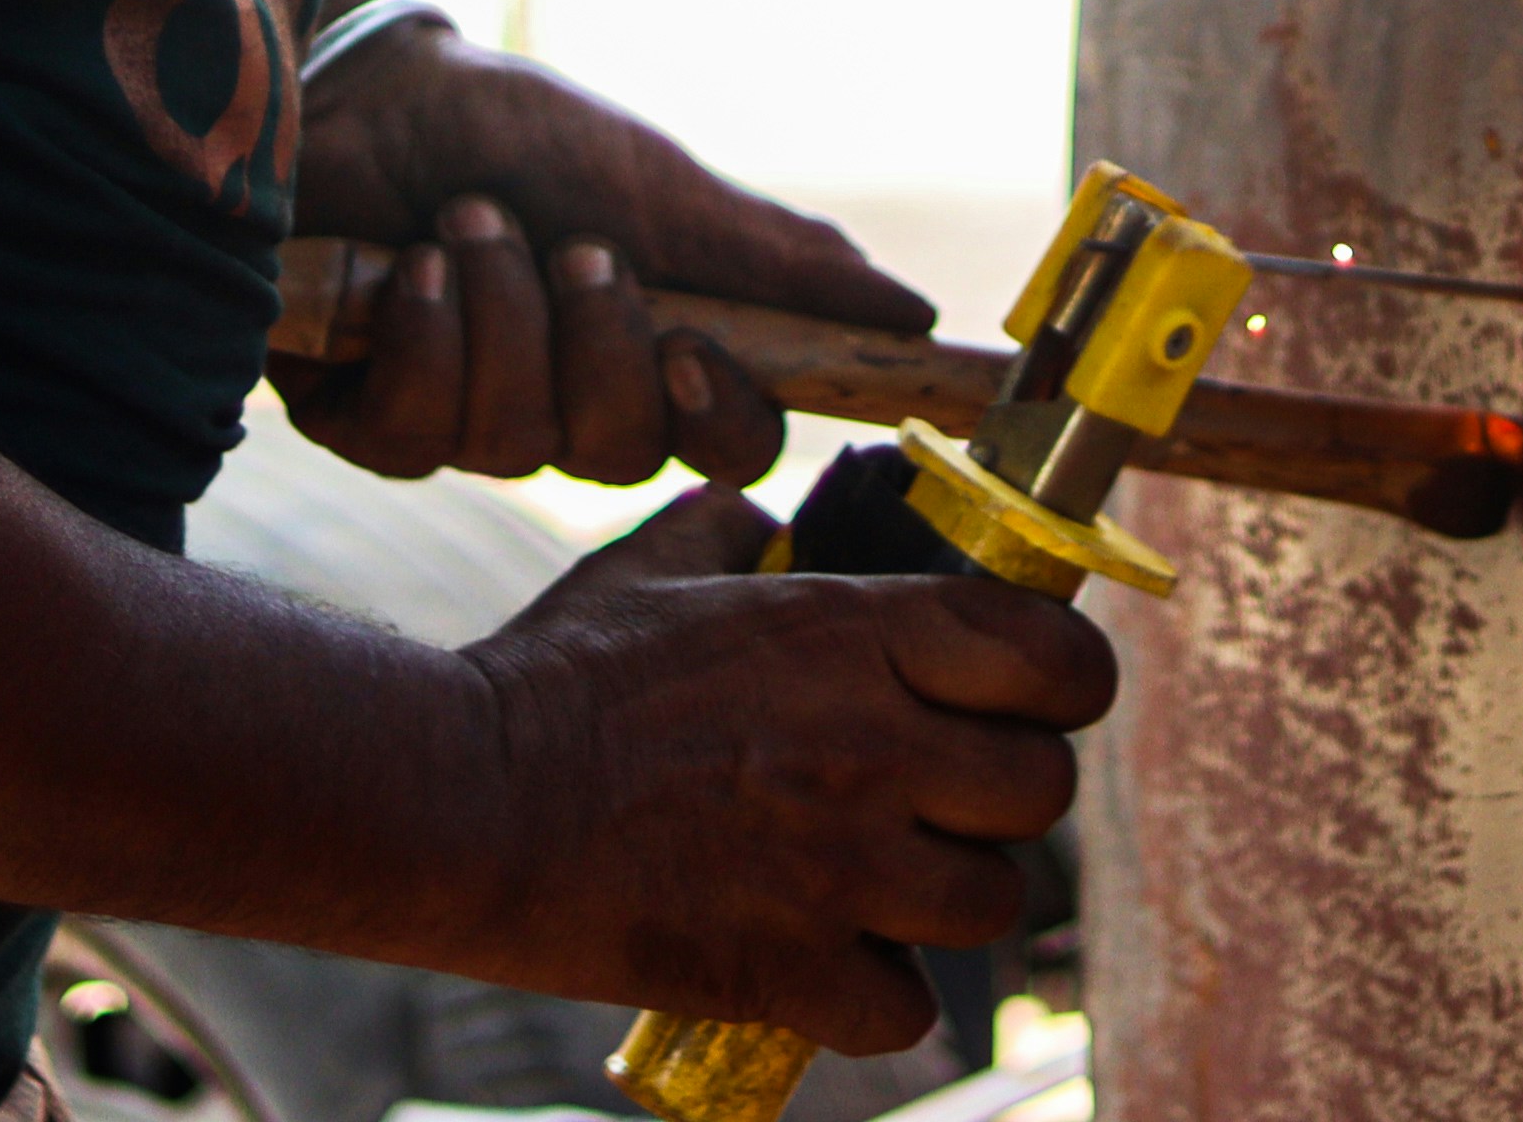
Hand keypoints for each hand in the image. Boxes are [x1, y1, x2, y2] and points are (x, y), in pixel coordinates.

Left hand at [282, 25, 925, 488]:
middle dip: (594, 340)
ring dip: (500, 307)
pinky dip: (424, 332)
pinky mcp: (359, 422)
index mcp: (649, 357)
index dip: (720, 419)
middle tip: (572, 244)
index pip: (727, 448)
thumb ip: (775, 257)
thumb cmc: (518, 131)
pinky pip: (412, 435)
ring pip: (512, 442)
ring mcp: (459, 426)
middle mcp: (562, 409)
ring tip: (468, 220)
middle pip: (618, 455)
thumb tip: (914, 312)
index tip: (694, 345)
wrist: (371, 82)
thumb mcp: (656, 181)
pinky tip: (409, 269)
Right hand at [462, 484, 1117, 1049]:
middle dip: (1004, 798)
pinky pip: (905, 1007)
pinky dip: (878, 996)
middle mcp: (872, 745)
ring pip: (990, 903)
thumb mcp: (648, 566)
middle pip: (1042, 791)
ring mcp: (839, 866)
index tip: (1030, 697)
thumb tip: (761, 515)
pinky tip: (831, 964)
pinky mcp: (791, 969)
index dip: (1062, 683)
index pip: (1055, 659)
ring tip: (886, 885)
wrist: (461, 801)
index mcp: (853, 633)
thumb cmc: (552, 678)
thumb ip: (728, 531)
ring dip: (948, 898)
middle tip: (945, 799)